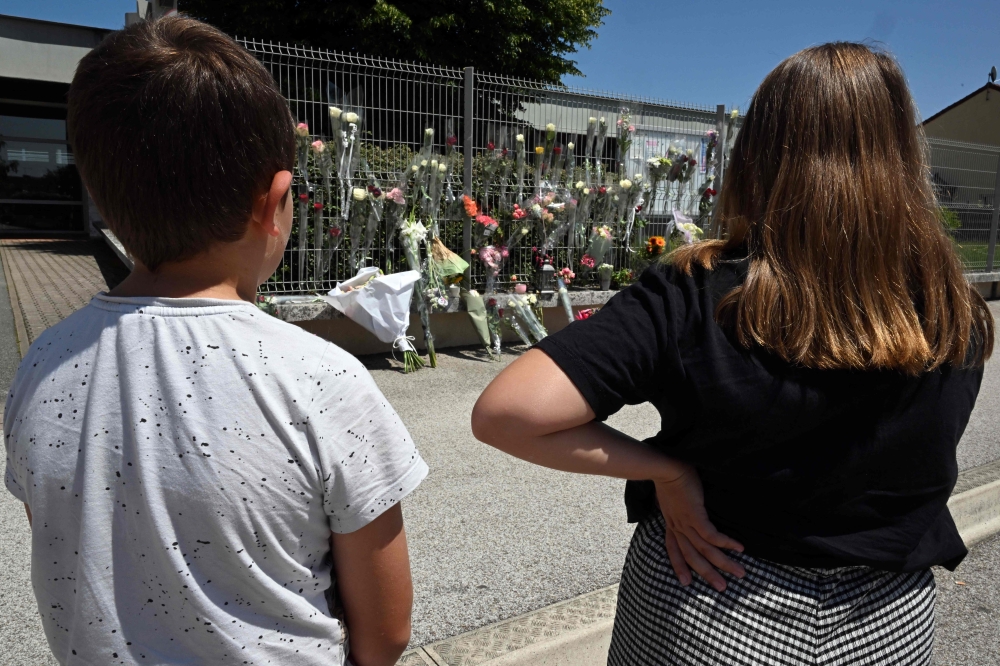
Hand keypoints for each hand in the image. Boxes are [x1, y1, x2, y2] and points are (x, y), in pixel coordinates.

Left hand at [654, 463, 744, 591]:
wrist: (665, 466)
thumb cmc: (669, 477)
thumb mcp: (670, 497)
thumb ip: (677, 507)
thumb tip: (686, 508)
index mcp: (671, 524)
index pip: (674, 550)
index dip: (679, 566)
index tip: (686, 583)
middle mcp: (677, 527)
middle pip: (692, 556)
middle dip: (708, 574)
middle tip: (723, 588)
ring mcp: (686, 523)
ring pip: (705, 550)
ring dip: (723, 562)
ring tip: (740, 572)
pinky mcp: (695, 514)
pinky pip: (711, 535)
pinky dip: (725, 543)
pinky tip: (738, 548)